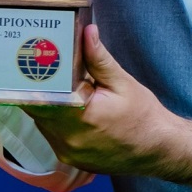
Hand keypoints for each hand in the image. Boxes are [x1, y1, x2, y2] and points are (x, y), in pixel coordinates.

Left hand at [24, 24, 191, 191]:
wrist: (159, 150)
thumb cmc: (143, 116)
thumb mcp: (123, 82)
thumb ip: (98, 58)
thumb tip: (86, 32)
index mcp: (80, 118)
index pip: (41, 97)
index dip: (34, 78)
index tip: (33, 61)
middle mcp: (68, 140)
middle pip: (38, 109)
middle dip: (42, 87)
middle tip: (44, 65)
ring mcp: (67, 153)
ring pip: (43, 122)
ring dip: (49, 103)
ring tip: (58, 83)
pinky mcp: (70, 159)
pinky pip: (52, 134)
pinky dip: (56, 118)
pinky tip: (69, 105)